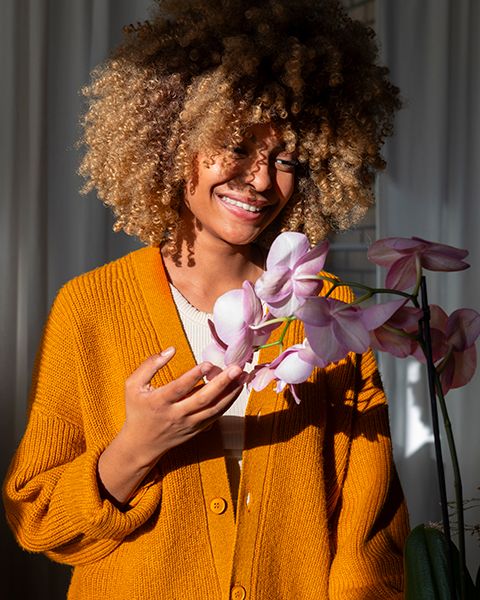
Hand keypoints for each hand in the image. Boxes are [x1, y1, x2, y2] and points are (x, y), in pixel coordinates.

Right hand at [97, 347, 242, 503]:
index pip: (179, 389)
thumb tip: (171, 350)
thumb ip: (149, 365)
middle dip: (222, 383)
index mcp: (159, 402)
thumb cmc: (137, 410)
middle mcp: (176, 415)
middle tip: (236, 368)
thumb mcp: (133, 385)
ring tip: (243, 376)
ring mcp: (189, 424)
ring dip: (231, 392)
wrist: (141, 445)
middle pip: (202, 399)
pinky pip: (216, 415)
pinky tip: (237, 388)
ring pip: (214, 409)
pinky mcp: (197, 429)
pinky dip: (228, 402)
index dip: (193, 376)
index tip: (208, 363)